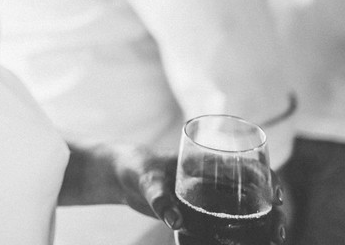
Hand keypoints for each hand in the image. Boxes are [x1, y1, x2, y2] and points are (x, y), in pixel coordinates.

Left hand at [109, 147, 289, 243]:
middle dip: (271, 210)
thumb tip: (175, 221)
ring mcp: (207, 198)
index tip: (278, 196)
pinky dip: (238, 235)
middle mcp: (212, 180)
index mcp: (207, 162)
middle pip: (252, 192)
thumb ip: (158, 198)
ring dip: (260, 225)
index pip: (246, 165)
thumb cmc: (135, 167)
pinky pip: (224, 224)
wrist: (121, 177)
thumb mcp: (146, 180)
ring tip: (271, 241)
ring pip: (243, 211)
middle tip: (278, 231)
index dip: (268, 178)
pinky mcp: (198, 214)